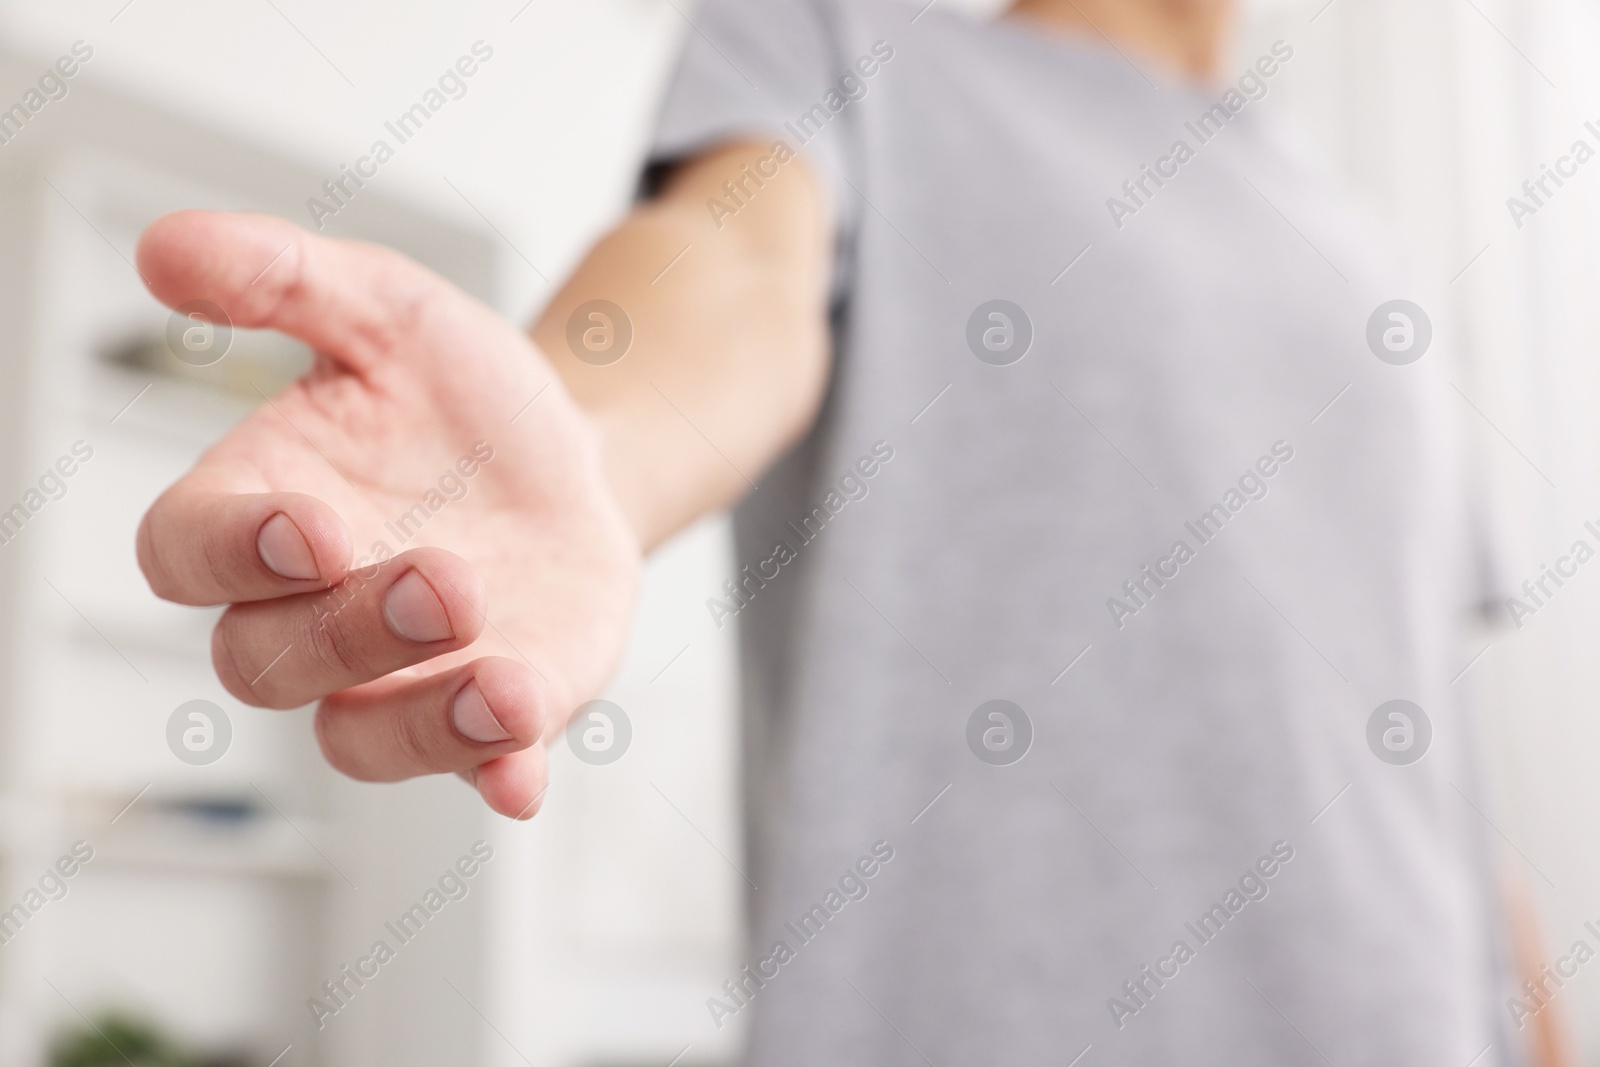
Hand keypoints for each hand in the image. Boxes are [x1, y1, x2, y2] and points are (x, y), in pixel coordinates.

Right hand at [135, 211, 640, 817]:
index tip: (310, 527)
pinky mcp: (488, 713)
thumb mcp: (387, 313)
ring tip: (503, 686)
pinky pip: (475, 768)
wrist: (575, 453)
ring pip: (361, 740)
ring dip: (423, 724)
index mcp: (262, 511)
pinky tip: (525, 772)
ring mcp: (399, 677)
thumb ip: (284, 281)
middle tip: (444, 579)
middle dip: (349, 632)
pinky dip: (495, 774)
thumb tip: (164, 244)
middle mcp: (312, 612)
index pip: (187, 553)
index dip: (230, 552)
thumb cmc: (459, 394)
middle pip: (271, 661)